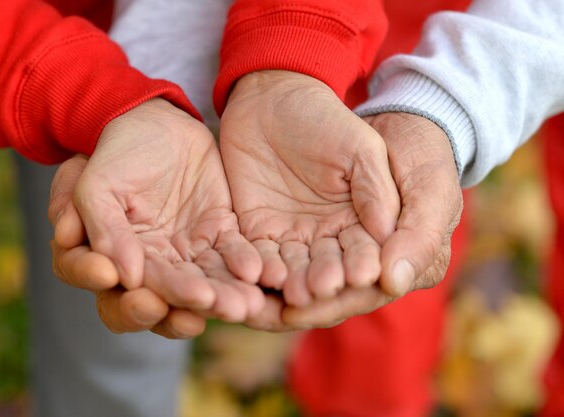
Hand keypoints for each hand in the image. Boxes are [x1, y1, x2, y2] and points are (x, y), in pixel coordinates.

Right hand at [50, 98, 264, 330]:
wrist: (155, 121)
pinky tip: (256, 273)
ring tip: (243, 305)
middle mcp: (154, 266)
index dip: (132, 305)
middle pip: (169, 298)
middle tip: (204, 304)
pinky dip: (245, 264)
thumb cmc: (117, 154)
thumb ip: (105, 231)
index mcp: (115, 263)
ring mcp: (189, 253)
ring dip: (225, 295)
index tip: (147, 301)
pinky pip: (233, 254)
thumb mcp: (98, 186)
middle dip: (188, 302)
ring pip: (207, 282)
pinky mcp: (219, 233)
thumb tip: (123, 278)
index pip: (120, 296)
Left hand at [220, 70, 399, 306]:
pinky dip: (257, 267)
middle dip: (325, 281)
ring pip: (292, 270)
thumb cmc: (328, 119)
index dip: (364, 264)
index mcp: (361, 223)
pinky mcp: (256, 233)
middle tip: (320, 291)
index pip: (367, 253)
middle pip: (328, 270)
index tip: (363, 275)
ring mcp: (291, 238)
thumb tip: (387, 232)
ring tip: (291, 293)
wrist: (276, 99)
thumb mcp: (362, 149)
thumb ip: (377, 190)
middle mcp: (327, 238)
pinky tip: (258, 275)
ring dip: (292, 283)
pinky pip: (256, 257)